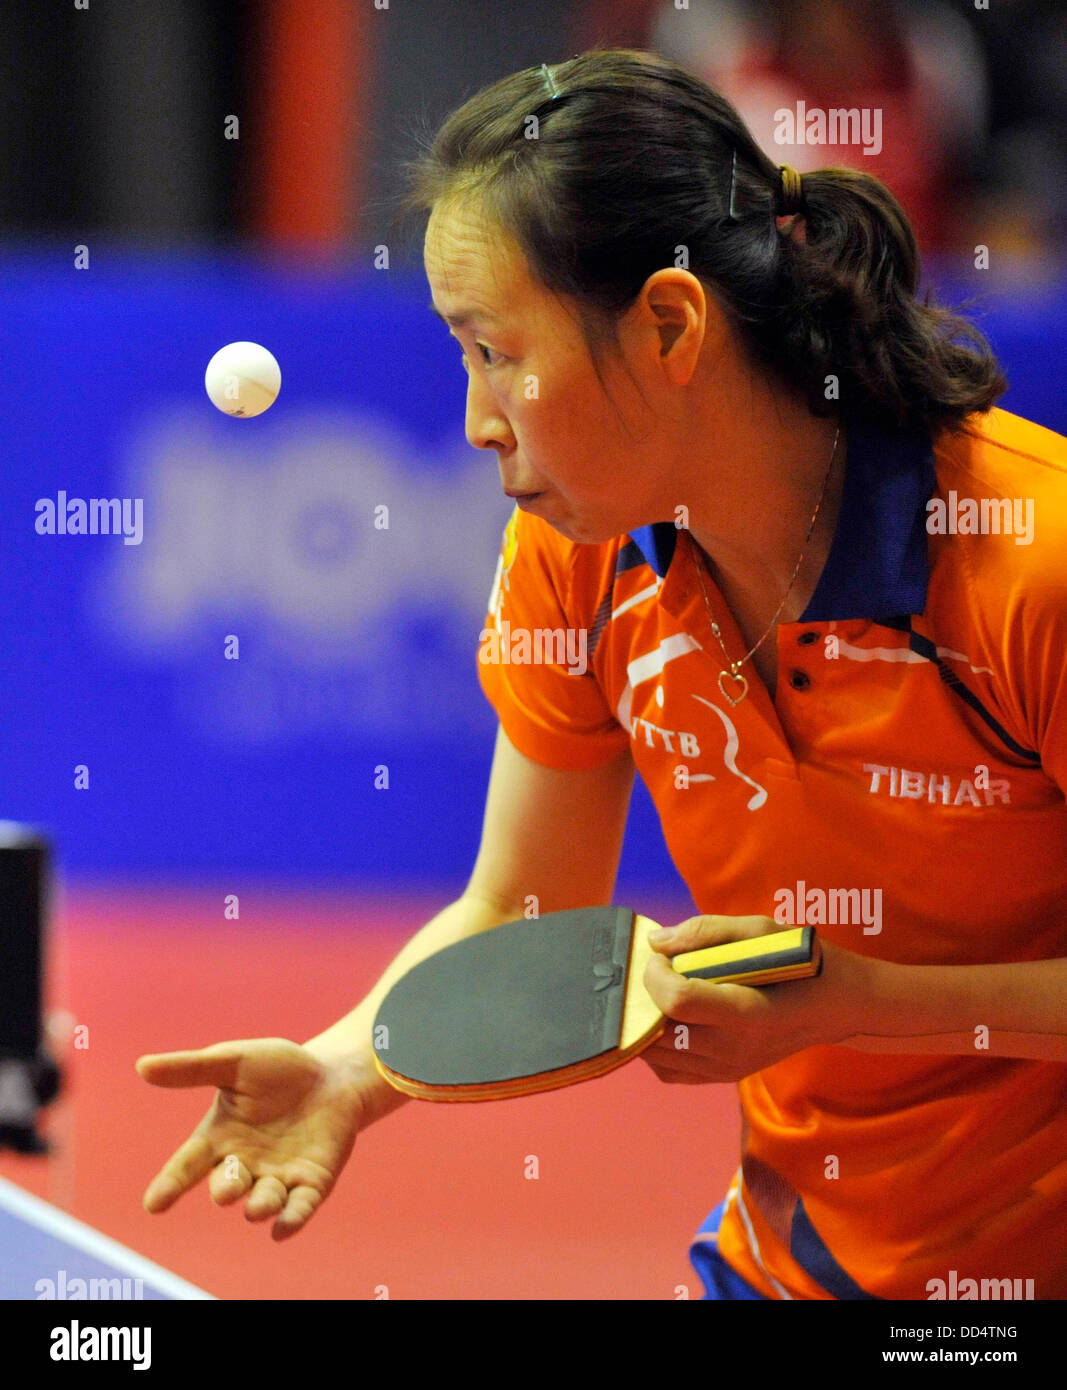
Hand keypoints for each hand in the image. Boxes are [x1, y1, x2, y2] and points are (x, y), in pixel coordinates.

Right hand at [136, 1038, 372, 1239]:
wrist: (333, 1076)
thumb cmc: (279, 1069)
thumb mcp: (235, 1062)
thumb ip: (192, 1068)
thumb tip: (142, 1066)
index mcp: (219, 1138)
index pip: (187, 1166)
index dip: (170, 1185)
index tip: (153, 1204)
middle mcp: (245, 1165)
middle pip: (226, 1185)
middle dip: (224, 1189)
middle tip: (225, 1190)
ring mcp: (278, 1177)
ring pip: (263, 1201)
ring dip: (259, 1205)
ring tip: (257, 1206)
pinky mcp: (312, 1184)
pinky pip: (300, 1207)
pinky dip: (292, 1219)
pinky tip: (283, 1228)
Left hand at [641, 915, 866, 1083]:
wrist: (837, 1006)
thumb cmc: (800, 962)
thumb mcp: (760, 931)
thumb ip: (705, 933)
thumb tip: (655, 943)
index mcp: (747, 1011)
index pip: (678, 1001)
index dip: (655, 974)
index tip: (661, 955)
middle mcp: (734, 1049)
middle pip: (660, 1032)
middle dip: (644, 996)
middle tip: (657, 971)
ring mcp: (728, 1069)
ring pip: (657, 1056)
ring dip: (646, 1022)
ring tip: (661, 993)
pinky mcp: (724, 1076)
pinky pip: (669, 1071)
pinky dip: (655, 1047)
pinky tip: (667, 1019)